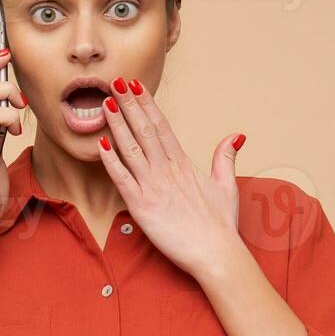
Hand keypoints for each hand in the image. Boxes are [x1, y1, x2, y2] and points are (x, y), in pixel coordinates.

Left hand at [94, 77, 246, 278]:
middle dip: (128, 104)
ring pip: (130, 148)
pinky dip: (110, 160)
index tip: (135, 86)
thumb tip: (234, 136)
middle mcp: (167, 171)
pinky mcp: (141, 207)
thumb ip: (225, 158)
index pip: (162, 126)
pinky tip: (100, 142)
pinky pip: (121, 179)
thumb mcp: (227, 185)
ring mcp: (153, 187)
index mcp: (184, 164)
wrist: (216, 253)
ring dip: (116, 124)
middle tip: (115, 81)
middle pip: (144, 130)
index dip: (146, 104)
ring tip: (105, 102)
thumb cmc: (221, 225)